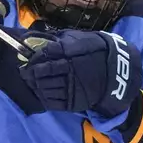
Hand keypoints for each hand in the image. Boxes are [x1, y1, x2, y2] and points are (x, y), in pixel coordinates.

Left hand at [19, 30, 141, 116]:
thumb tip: (42, 43)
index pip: (42, 58)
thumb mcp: (81, 40)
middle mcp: (68, 72)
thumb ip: (61, 42)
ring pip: (44, 89)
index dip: (32, 60)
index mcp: (69, 56)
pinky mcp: (73, 102)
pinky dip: (43, 98)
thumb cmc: (97, 51)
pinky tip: (40, 93)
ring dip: (34, 86)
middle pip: (40, 74)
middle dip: (29, 74)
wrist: (118, 72)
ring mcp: (70, 89)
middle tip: (24, 73)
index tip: (26, 61)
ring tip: (30, 83)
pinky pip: (52, 102)